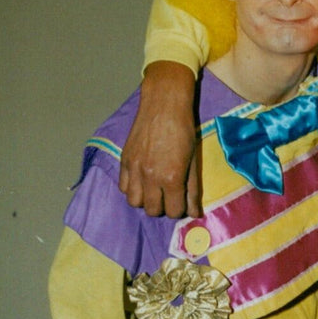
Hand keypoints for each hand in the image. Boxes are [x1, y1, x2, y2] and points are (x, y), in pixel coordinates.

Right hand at [119, 61, 200, 217]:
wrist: (164, 104)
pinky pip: (122, 186)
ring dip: (145, 199)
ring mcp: (134, 168)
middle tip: (168, 194)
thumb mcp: (193, 162)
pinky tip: (141, 179)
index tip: (180, 200)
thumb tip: (194, 213)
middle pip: (152, 210)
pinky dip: (132, 188)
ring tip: (153, 189)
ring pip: (134, 202)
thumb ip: (192, 190)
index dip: (178, 208)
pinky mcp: (124, 160)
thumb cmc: (184, 131)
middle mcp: (150, 177)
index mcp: (171, 178)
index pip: (173, 211)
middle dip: (162, 206)